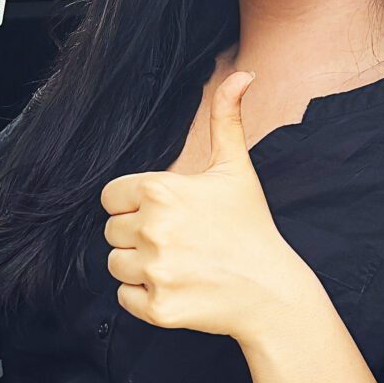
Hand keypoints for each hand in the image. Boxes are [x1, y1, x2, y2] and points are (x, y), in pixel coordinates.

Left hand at [101, 71, 313, 338]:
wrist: (272, 290)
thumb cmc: (251, 226)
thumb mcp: (236, 169)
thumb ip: (226, 119)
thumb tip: (242, 74)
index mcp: (161, 190)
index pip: (111, 196)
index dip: (135, 204)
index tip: (165, 214)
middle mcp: (153, 228)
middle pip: (112, 231)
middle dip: (138, 235)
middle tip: (179, 241)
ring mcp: (155, 270)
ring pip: (115, 264)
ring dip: (139, 266)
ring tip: (178, 264)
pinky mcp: (157, 307)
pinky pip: (124, 298)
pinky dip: (144, 297)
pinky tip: (177, 287)